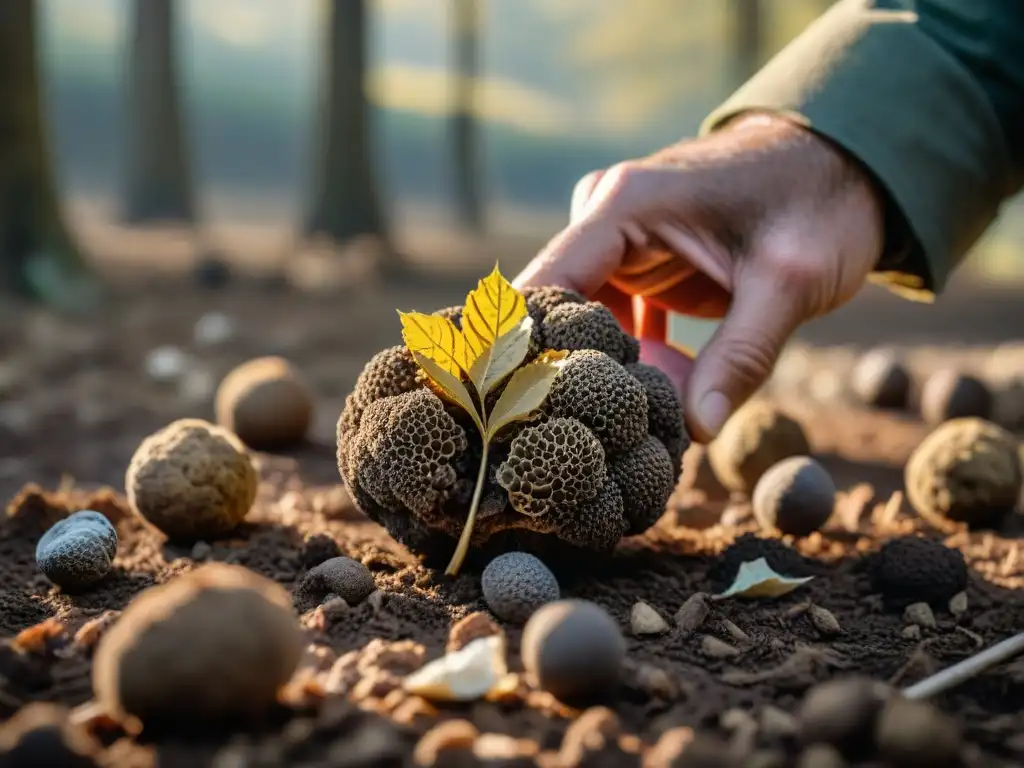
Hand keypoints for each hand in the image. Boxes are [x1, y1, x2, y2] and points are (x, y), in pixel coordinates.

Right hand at [514, 112, 885, 442]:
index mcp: (624, 206)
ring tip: (622, 432)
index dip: (531, 352)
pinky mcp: (640, 266)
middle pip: (556, 311)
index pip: (545, 287)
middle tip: (587, 442)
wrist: (846, 164)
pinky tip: (649, 406)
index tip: (535, 416)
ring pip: (583, 323)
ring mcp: (621, 243)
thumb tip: (697, 432)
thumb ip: (741, 357)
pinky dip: (628, 363)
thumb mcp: (790, 283)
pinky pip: (612, 323)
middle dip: (568, 374)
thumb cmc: (820, 205)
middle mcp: (606, 219)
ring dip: (602, 374)